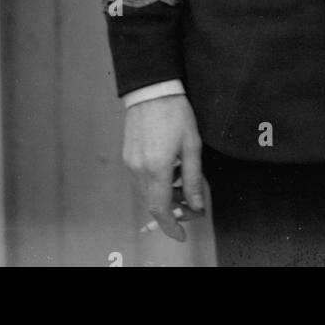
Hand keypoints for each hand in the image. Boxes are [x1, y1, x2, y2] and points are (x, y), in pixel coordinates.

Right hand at [123, 94, 203, 241]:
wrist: (152, 89)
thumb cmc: (174, 112)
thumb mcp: (192, 145)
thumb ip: (193, 178)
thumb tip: (196, 204)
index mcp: (157, 168)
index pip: (160, 209)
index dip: (171, 226)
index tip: (181, 234)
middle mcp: (139, 169)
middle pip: (153, 203)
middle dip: (172, 210)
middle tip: (190, 205)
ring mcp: (131, 163)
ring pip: (146, 193)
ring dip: (164, 196)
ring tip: (182, 183)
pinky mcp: (128, 156)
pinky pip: (141, 180)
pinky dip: (155, 184)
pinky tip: (169, 171)